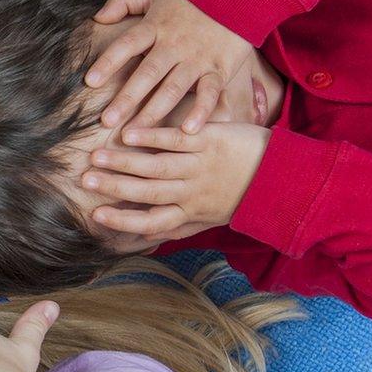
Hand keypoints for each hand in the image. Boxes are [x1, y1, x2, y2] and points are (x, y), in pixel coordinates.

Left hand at [85, 0, 256, 131]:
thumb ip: (122, 0)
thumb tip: (97, 17)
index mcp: (155, 26)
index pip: (127, 45)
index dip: (108, 62)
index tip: (89, 82)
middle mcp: (174, 45)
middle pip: (147, 74)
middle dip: (126, 99)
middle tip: (107, 122)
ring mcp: (197, 58)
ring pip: (173, 88)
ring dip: (153, 112)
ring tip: (134, 133)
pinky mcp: (219, 69)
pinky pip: (209, 93)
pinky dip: (201, 111)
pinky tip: (187, 130)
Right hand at [86, 123, 270, 241]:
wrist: (285, 174)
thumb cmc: (244, 197)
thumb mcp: (213, 218)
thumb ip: (180, 225)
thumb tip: (146, 238)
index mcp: (192, 211)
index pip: (153, 219)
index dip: (124, 219)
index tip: (97, 215)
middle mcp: (193, 191)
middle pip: (149, 191)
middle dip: (116, 186)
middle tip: (86, 180)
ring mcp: (201, 165)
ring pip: (157, 166)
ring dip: (125, 162)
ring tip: (97, 156)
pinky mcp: (209, 140)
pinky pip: (176, 140)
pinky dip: (152, 137)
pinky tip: (129, 133)